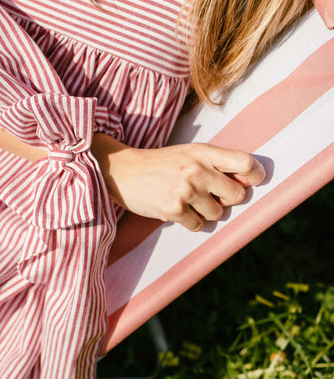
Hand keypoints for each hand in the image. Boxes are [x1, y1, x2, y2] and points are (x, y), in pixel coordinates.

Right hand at [91, 136, 264, 231]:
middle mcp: (196, 170)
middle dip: (227, 198)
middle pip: (237, 195)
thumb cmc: (162, 164)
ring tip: (187, 199)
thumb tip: (248, 184)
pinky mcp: (173, 210)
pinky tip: (177, 209)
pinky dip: (190, 221)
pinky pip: (199, 225)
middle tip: (210, 193)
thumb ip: (217, 164)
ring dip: (206, 211)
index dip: (255, 175)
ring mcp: (185, 191)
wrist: (123, 171)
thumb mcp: (189, 153)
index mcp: (203, 152)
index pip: (245, 163)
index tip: (249, 181)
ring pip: (218, 213)